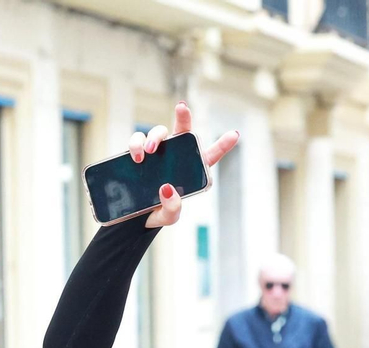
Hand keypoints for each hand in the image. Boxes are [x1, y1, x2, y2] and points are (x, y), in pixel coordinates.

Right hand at [126, 102, 238, 229]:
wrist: (133, 218)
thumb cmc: (158, 214)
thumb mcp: (169, 217)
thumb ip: (173, 208)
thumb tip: (167, 188)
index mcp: (190, 172)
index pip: (209, 156)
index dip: (223, 144)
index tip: (235, 134)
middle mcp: (175, 157)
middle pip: (183, 131)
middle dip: (184, 116)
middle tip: (181, 107)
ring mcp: (156, 153)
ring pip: (158, 132)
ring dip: (154, 137)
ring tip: (148, 152)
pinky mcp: (138, 153)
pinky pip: (137, 140)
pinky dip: (136, 144)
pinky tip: (136, 156)